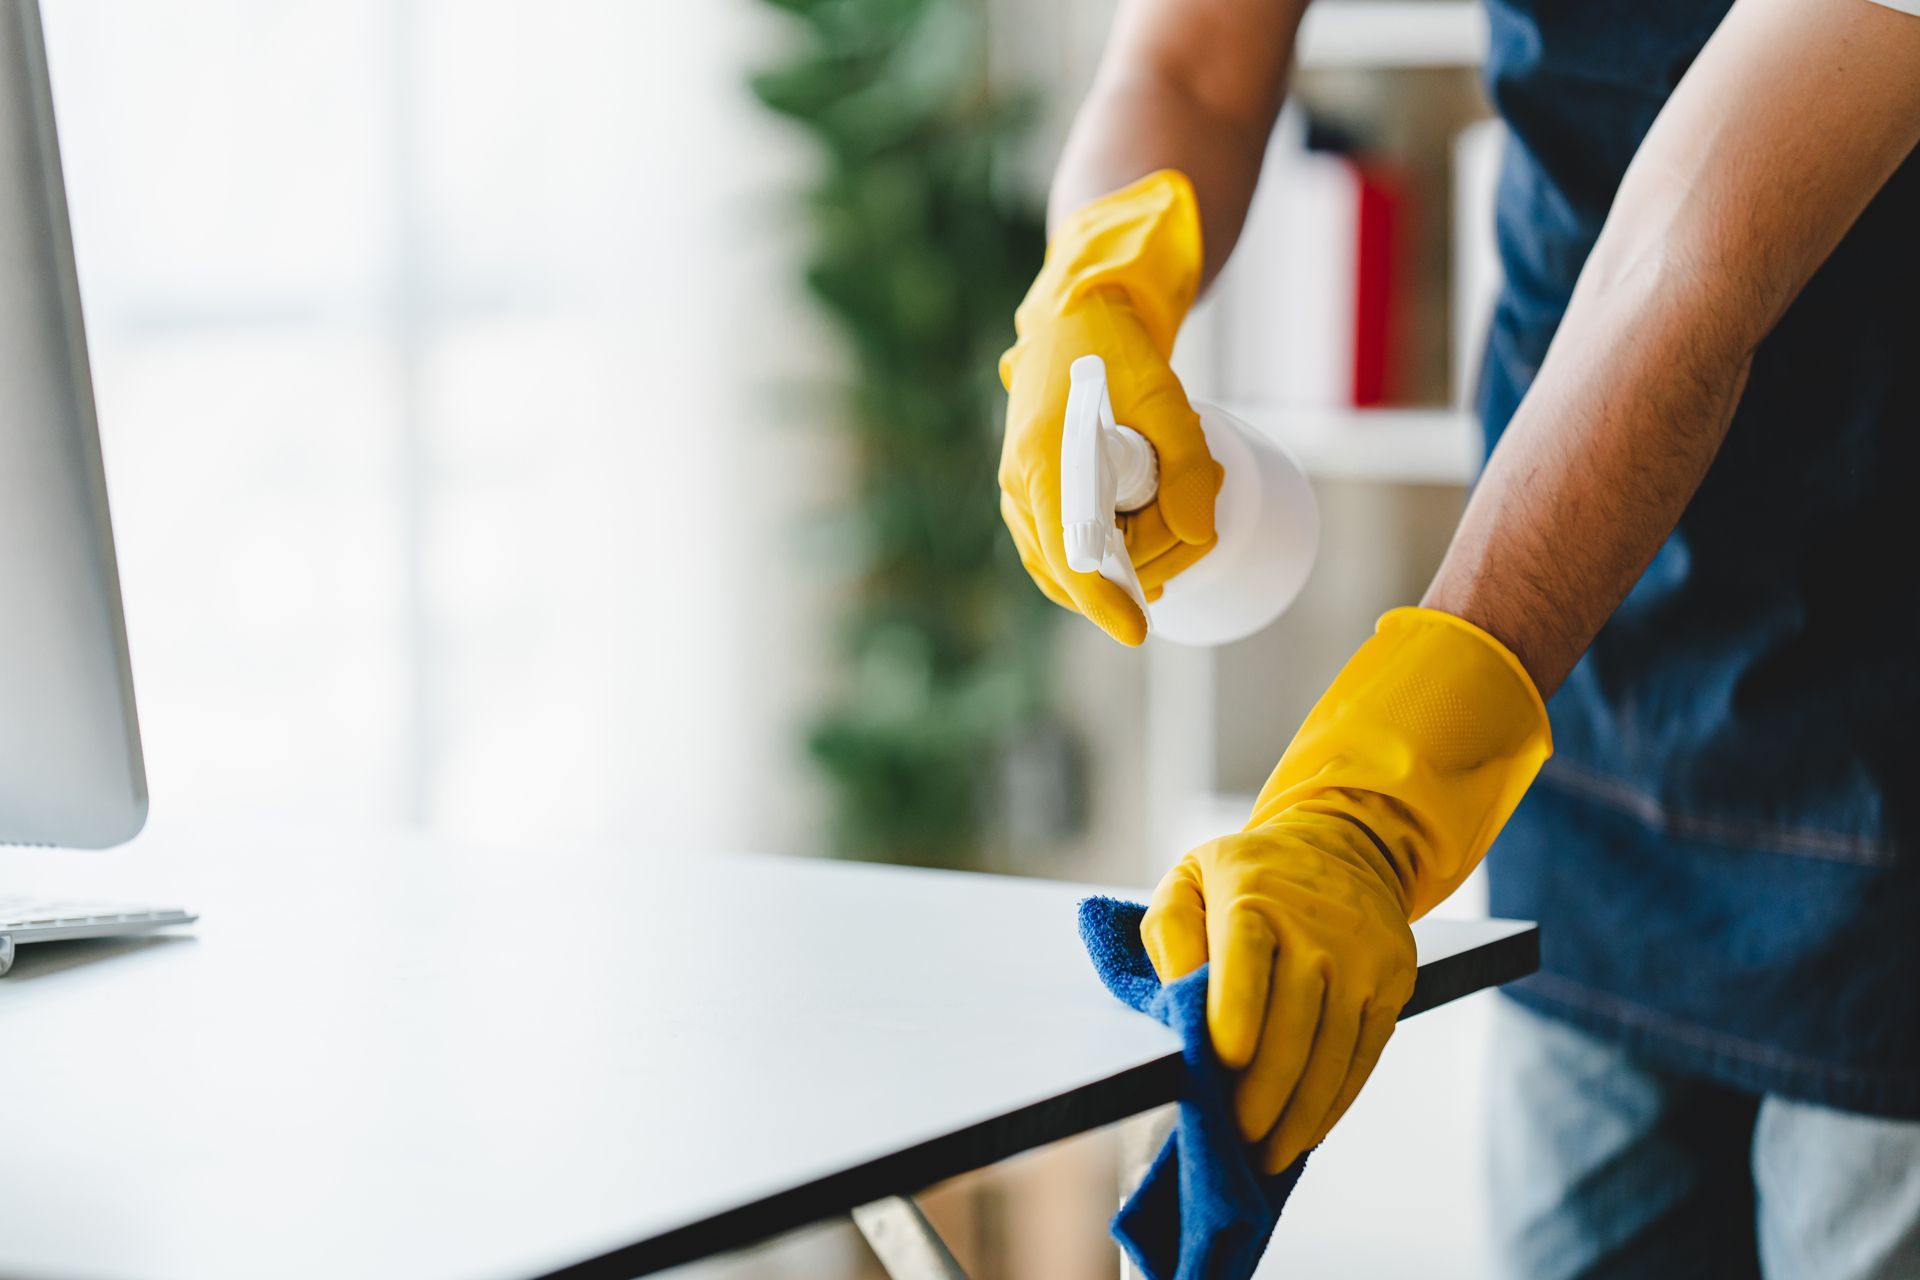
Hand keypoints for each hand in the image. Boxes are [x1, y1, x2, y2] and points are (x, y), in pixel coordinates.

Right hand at [998, 171, 1221, 645]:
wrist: (1077, 317)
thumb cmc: (1118, 349)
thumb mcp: (1166, 397)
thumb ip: (1187, 465)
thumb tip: (1199, 534)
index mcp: (1043, 461)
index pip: (1069, 553)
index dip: (1104, 599)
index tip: (1137, 631)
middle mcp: (1020, 488)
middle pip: (1078, 569)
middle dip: (1144, 563)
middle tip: (1193, 524)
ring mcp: (1021, 497)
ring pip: (1071, 567)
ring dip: (1130, 558)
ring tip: (1173, 512)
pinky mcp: (1034, 500)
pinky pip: (1067, 554)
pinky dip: (1110, 556)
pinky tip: (1146, 536)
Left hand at [1143, 822, 1416, 1172]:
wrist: (1344, 843)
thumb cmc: (1249, 875)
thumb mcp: (1192, 878)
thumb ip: (1170, 932)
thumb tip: (1176, 993)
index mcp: (1254, 897)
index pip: (1248, 960)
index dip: (1238, 1011)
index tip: (1223, 1060)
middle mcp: (1315, 928)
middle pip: (1293, 1021)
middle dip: (1264, 1088)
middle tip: (1236, 1136)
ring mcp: (1362, 959)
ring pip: (1333, 1049)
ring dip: (1300, 1111)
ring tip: (1268, 1155)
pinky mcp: (1394, 983)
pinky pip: (1365, 1053)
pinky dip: (1337, 1099)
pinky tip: (1308, 1130)